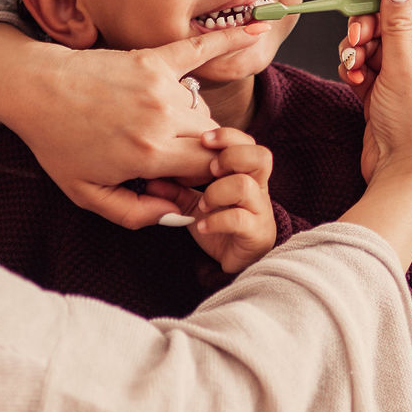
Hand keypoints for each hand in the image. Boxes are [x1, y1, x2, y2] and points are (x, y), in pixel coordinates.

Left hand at [0, 23, 267, 227]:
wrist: (35, 89)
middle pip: (211, 141)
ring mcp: (160, 85)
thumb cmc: (58, 143)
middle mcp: (162, 117)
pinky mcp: (153, 58)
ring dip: (192, 123)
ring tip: (152, 128)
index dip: (201, 180)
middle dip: (197, 154)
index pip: (209, 171)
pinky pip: (199, 48)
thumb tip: (176, 214)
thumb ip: (135, 213)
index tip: (180, 182)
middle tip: (162, 157)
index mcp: (150, 154)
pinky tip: (257, 31)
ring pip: (203, 110)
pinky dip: (228, 40)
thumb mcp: (88, 194)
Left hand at [150, 128, 275, 275]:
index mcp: (244, 174)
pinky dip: (216, 220)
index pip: (243, 141)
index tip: (199, 144)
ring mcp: (260, 211)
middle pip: (260, 155)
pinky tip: (201, 226)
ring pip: (247, 185)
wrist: (240, 271)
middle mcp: (258, 188)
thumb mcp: (187, 205)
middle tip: (208, 169)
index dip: (222, 140)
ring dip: (219, 191)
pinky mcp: (258, 235)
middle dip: (231, 156)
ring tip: (202, 203)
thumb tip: (151, 181)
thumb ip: (172, 190)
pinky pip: (241, 219)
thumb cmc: (212, 227)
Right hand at [335, 0, 411, 186]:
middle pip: (391, 23)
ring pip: (373, 45)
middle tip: (354, 39)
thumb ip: (396, 20)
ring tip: (354, 68)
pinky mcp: (385, 95)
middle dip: (367, 28)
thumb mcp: (403, 65)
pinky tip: (353, 81)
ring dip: (356, 51)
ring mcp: (406, 79)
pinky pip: (365, 68)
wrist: (404, 176)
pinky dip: (355, 70)